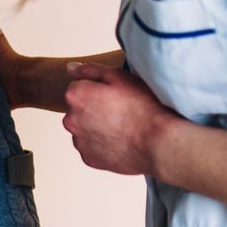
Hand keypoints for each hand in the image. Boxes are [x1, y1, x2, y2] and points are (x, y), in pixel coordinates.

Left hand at [62, 65, 180, 176]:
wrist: (157, 142)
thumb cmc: (142, 106)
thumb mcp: (119, 76)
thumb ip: (90, 70)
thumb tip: (71, 68)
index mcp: (75, 95)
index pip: (78, 86)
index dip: (98, 89)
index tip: (115, 95)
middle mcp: (70, 119)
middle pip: (78, 109)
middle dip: (93, 107)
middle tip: (119, 111)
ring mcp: (78, 141)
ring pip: (84, 128)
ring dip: (95, 126)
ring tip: (121, 127)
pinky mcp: (87, 158)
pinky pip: (91, 147)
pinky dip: (101, 144)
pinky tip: (119, 141)